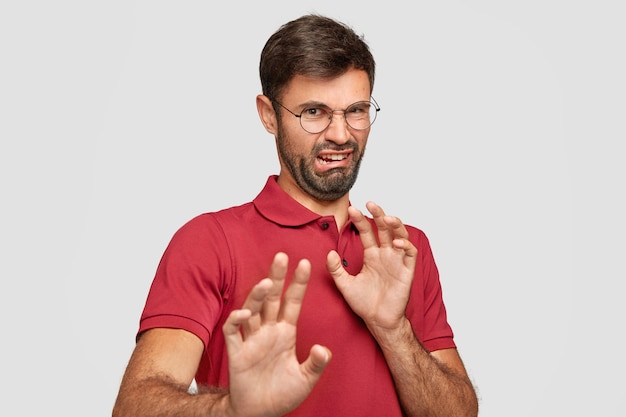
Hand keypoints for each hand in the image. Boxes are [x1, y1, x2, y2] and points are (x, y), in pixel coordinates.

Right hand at [222, 252, 330, 416]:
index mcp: (286, 333)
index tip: (306, 264)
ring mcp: (252, 339)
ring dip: (257, 295)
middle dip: (277, 277)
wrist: (259, 412)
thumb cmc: (281, 394)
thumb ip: (316, 365)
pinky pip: (234, 331)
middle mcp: (268, 331)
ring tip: (265, 282)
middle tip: (282, 255)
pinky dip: (236, 320)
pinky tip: (244, 312)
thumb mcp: (305, 380)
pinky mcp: (237, 351)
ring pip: (253, 310)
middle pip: (272, 298)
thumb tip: (324, 350)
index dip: (299, 284)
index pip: (293, 302)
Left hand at [327, 202, 417, 333]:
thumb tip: (329, 252)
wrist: (378, 321)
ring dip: (395, 225)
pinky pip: (409, 253)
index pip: (366, 232)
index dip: (360, 220)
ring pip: (400, 235)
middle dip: (379, 214)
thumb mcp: (345, 285)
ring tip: (387, 218)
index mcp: (371, 255)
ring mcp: (397, 261)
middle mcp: (385, 254)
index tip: (351, 209)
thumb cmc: (364, 303)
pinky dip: (405, 245)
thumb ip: (336, 269)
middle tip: (370, 203)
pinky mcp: (407, 271)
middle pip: (384, 228)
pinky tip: (395, 243)